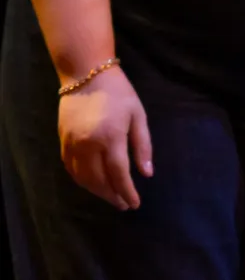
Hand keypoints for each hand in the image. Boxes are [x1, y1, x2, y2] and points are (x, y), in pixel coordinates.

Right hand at [58, 64, 151, 209]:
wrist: (85, 74)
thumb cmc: (119, 93)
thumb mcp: (138, 117)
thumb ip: (143, 146)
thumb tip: (147, 174)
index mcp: (111, 137)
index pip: (118, 174)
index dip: (127, 192)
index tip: (135, 204)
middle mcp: (88, 143)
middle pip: (99, 180)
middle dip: (112, 196)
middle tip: (124, 205)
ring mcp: (72, 142)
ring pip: (82, 177)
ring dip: (96, 191)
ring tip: (111, 197)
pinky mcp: (62, 139)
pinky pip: (69, 167)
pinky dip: (81, 180)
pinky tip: (92, 184)